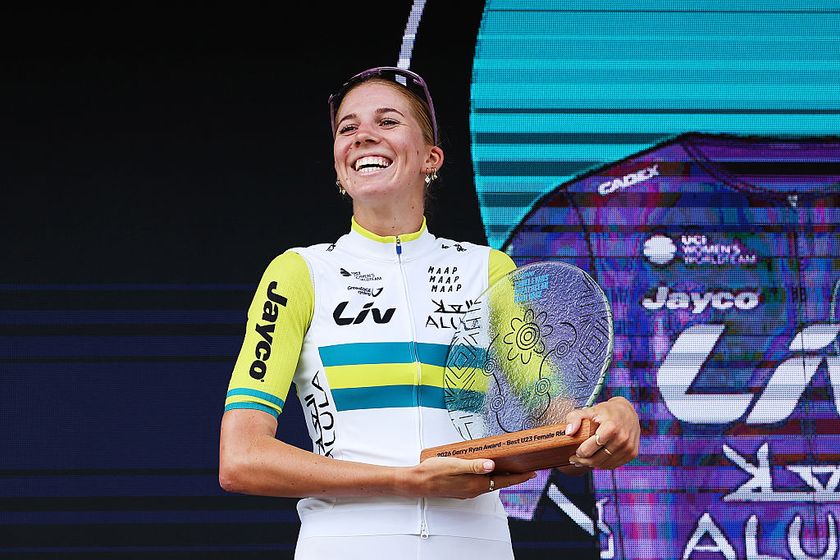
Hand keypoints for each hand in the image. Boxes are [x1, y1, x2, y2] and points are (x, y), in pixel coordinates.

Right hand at [401, 457, 535, 498]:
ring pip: (489, 483)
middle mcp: (473, 489)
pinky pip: (480, 483)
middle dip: (513, 476)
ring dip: (501, 476)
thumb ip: (474, 465)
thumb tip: (492, 465)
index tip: (532, 473)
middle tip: (525, 467)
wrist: (417, 482)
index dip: (519, 477)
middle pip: (499, 483)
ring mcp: (467, 490)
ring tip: (509, 466)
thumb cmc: (434, 472)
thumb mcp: (455, 465)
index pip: (503, 481)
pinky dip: (488, 477)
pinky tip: (487, 469)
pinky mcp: (461, 488)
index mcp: (475, 484)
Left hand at [562, 396, 639, 471]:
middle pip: (598, 458)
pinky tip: (595, 461)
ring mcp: (629, 447)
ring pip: (605, 464)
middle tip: (574, 460)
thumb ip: (575, 418)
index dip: (582, 451)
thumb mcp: (588, 410)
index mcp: (612, 426)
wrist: (627, 412)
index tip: (575, 451)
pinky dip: (603, 465)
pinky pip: (614, 465)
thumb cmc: (606, 412)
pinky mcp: (632, 453)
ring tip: (582, 462)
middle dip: (583, 461)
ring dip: (592, 465)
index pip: (594, 445)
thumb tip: (568, 432)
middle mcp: (623, 438)